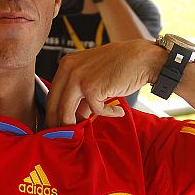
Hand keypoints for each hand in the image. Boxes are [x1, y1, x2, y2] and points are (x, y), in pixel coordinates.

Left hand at [46, 40, 165, 125]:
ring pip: (66, 112)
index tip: (56, 126)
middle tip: (66, 136)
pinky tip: (118, 110)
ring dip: (76, 125)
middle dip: (58, 124)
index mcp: (66, 64)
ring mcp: (78, 78)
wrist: (142, 58)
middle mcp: (68, 69)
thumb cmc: (120, 66)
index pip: (52, 94)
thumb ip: (80, 95)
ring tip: (87, 129)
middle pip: (54, 105)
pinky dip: (108, 113)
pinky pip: (95, 110)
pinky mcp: (92, 88)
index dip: (52, 114)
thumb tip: (72, 118)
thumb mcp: (93, 77)